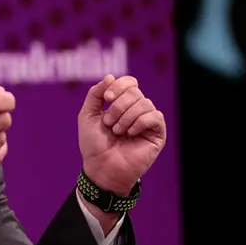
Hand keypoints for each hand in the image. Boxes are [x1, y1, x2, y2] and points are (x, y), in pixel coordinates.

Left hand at [78, 74, 165, 195]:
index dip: (118, 86)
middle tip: (108, 123)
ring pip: (144, 103)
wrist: (101, 167)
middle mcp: (137, 110)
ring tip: (117, 132)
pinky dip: (139, 122)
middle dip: (117, 106)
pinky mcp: (157, 133)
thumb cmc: (94, 144)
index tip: (106, 98)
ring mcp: (148, 121)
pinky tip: (130, 133)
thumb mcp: (88, 115)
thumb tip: (111, 77)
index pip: (129, 82)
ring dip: (126, 117)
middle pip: (135, 91)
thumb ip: (95, 94)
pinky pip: (155, 116)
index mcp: (122, 103)